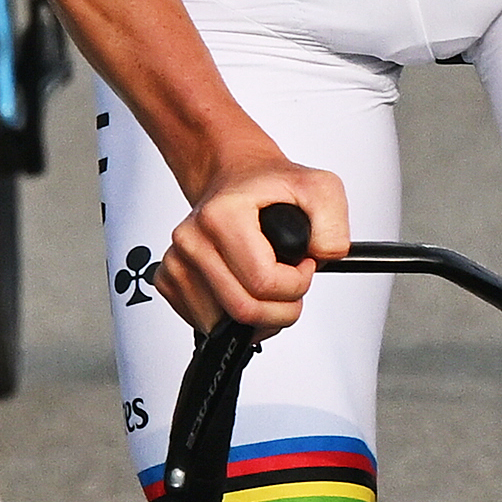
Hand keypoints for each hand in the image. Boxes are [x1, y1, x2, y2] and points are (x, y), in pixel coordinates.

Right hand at [158, 157, 348, 330]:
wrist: (236, 178)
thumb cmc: (270, 187)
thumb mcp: (320, 189)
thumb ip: (332, 226)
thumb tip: (323, 258)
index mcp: (222, 215)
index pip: (263, 282)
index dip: (296, 284)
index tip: (303, 265)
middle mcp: (192, 238)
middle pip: (243, 310)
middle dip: (280, 310)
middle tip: (291, 286)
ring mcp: (176, 261)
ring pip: (222, 324)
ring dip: (257, 317)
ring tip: (268, 285)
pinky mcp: (169, 280)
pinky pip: (204, 322)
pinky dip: (231, 319)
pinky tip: (244, 290)